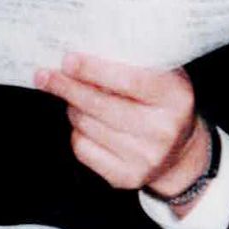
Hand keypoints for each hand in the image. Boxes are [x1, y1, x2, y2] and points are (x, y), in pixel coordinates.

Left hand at [34, 54, 208, 203]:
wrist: (182, 154)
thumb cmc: (166, 105)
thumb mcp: (165, 77)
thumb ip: (135, 64)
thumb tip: (86, 50)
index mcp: (176, 97)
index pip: (129, 81)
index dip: (94, 70)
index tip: (68, 60)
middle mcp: (162, 130)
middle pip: (100, 106)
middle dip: (67, 87)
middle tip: (45, 75)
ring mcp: (145, 157)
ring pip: (87, 126)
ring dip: (72, 107)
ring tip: (71, 96)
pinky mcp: (126, 177)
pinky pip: (83, 149)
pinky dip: (77, 132)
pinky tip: (84, 122)